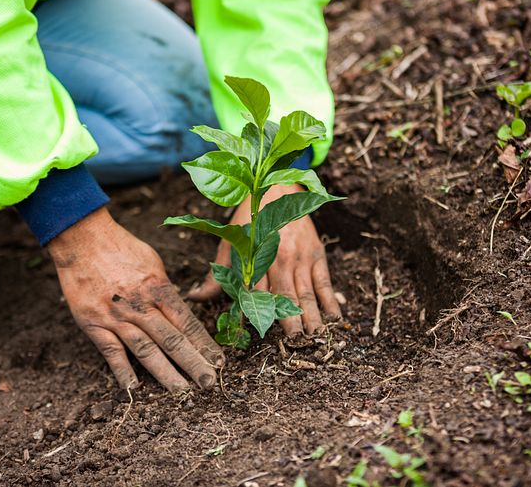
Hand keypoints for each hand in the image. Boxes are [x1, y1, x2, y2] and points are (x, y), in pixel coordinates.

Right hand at [48, 208, 224, 390]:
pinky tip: (133, 388)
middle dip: (193, 363)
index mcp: (158, 289)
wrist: (82, 239)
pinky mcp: (93, 323)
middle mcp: (140, 306)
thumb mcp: (154, 263)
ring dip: (165, 373)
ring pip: (145, 350)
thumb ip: (165, 289)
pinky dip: (122, 370)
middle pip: (172, 340)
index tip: (219, 362)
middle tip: (209, 383)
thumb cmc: (122, 248)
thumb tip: (179, 309)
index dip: (204, 344)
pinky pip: (110, 351)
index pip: (187, 323)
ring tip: (181, 391)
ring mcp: (116, 316)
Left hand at [189, 184, 341, 336]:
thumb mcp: (229, 244)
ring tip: (316, 336)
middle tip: (296, 344)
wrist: (276, 187)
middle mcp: (279, 259)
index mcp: (256, 258)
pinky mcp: (316, 254)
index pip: (256, 293)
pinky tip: (335, 317)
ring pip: (307, 292)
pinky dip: (330, 300)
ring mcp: (301, 258)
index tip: (262, 334)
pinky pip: (325, 282)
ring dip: (313, 315)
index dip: (259, 314)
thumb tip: (195, 298)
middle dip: (291, 321)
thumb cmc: (249, 220)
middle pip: (285, 296)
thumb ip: (216, 274)